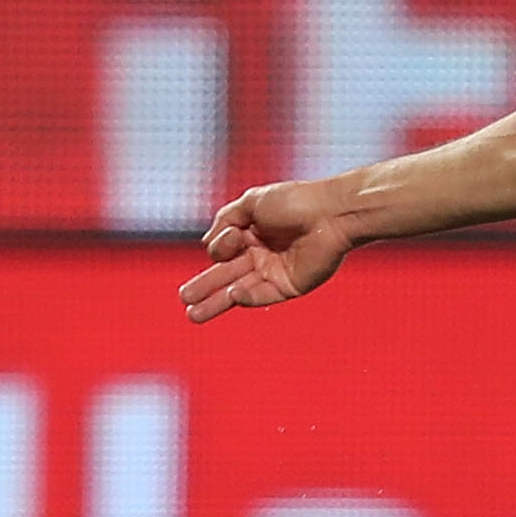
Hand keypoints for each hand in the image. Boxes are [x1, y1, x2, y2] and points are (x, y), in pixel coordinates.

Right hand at [181, 182, 355, 322]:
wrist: (331, 214)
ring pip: (239, 290)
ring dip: (215, 303)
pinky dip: (246, 297)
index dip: (221, 247)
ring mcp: (275, 271)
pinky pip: (262, 296)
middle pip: (226, 274)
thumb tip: (207, 243)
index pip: (224, 249)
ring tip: (192, 315)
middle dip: (204, 287)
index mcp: (252, 232)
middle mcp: (262, 253)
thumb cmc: (295, 202)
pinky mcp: (290, 286)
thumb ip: (225, 220)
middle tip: (184, 299)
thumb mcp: (252, 202)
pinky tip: (232, 295)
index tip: (232, 239)